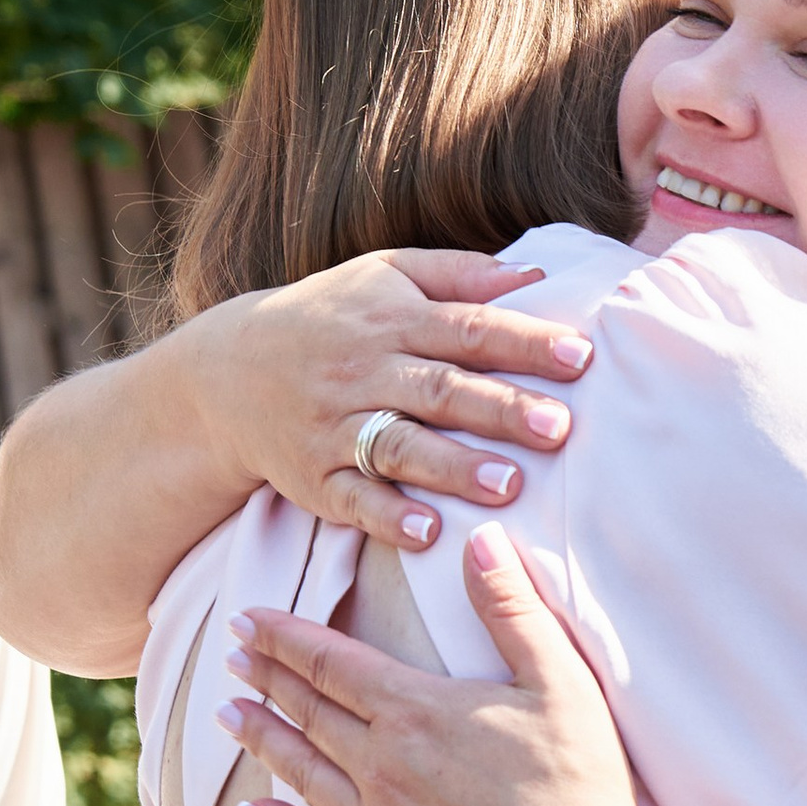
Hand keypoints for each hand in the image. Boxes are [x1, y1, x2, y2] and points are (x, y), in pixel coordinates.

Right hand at [194, 250, 594, 552]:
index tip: (580, 357)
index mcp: (392, 320)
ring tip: (509, 485)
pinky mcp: (313, 477)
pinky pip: (352, 499)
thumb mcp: (384, 275)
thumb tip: (537, 275)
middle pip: (440, 390)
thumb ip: (459, 274)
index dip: (524, 342)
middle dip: (500, 409)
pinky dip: (389, 516)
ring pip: (400, 446)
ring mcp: (336, 427)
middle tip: (558, 429)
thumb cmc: (329, 318)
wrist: (225, 370)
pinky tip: (429, 531)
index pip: (468, 329)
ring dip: (454, 468)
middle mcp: (365, 371)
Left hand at [219, 529, 654, 805]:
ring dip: (261, 738)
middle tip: (231, 657)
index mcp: (417, 712)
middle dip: (266, 679)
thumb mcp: (560, 684)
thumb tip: (483, 537)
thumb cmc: (581, 788)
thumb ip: (512, 609)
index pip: (331, 662)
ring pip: (300, 772)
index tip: (246, 621)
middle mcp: (382, 766)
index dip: (284, 639)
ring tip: (227, 715)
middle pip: (307, 712)